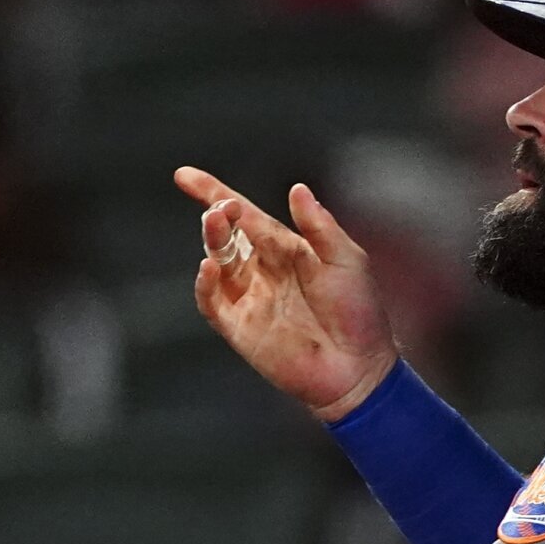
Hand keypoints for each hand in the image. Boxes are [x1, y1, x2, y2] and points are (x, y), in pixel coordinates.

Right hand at [174, 166, 396, 421]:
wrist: (359, 367)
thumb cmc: (359, 313)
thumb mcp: (346, 261)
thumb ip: (320, 227)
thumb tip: (297, 189)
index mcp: (287, 249)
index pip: (245, 215)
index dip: (215, 193)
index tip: (185, 176)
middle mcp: (263, 271)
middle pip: (226, 235)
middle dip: (217, 216)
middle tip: (220, 207)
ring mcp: (249, 299)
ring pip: (217, 262)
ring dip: (212, 240)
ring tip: (215, 221)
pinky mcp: (241, 329)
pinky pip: (213, 303)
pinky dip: (205, 285)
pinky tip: (209, 266)